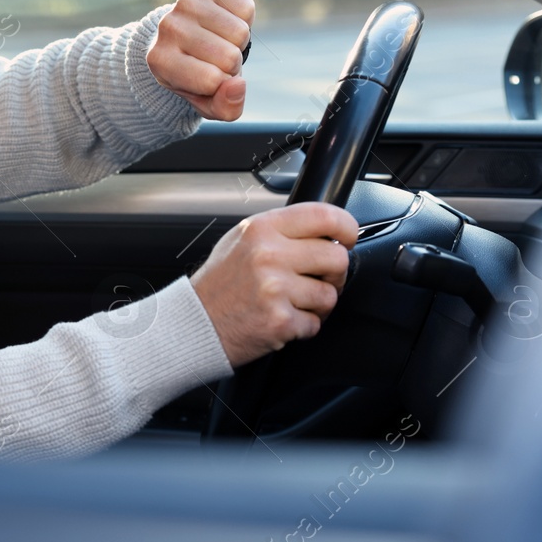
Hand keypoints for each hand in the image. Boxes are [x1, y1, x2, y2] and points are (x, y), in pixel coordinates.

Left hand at [146, 0, 254, 120]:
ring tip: (218, 39)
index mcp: (160, 61)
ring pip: (240, 32)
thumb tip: (238, 86)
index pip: (213, 80)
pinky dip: (244, 18)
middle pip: (229, 56)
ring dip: (238, 41)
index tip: (207, 78)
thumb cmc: (196, 75)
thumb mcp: (208, 102)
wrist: (184, 38)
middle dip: (232, 63)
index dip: (222, 84)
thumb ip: (226, 107)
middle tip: (214, 58)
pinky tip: (224, 20)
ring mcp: (184, 2)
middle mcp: (167, 28)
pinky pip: (246, 8)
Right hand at [191, 203, 358, 367]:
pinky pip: (315, 323)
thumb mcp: (241, 240)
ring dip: (318, 304)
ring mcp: (274, 289)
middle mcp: (268, 255)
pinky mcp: (280, 320)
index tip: (347, 238)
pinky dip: (303, 326)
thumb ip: (280, 231)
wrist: (194, 323)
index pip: (323, 215)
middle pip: (336, 257)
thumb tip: (326, 231)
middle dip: (333, 273)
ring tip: (293, 302)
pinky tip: (282, 319)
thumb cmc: (219, 284)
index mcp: (261, 229)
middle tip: (317, 279)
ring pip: (330, 294)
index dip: (346, 227)